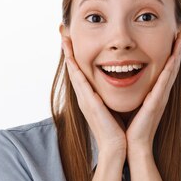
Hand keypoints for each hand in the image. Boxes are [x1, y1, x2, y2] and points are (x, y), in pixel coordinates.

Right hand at [61, 36, 126, 160]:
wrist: (117, 148)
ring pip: (73, 71)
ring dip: (68, 54)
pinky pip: (78, 80)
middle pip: (72, 68)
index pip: (80, 72)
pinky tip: (70, 55)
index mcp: (90, 97)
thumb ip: (111, 98)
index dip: (74, 56)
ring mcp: (84, 99)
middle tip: (62, 32)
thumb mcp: (113, 109)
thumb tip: (117, 88)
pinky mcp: (88, 102)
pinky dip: (73, 66)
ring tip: (63, 37)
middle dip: (67, 50)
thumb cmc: (118, 130)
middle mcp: (84, 96)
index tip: (71, 40)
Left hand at [125, 31, 180, 156]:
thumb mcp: (129, 102)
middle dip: (179, 45)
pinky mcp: (156, 102)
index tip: (175, 32)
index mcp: (154, 91)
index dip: (171, 49)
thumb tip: (120, 77)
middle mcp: (160, 91)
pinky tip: (175, 55)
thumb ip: (130, 90)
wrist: (129, 146)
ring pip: (172, 68)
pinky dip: (171, 67)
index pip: (164, 65)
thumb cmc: (127, 127)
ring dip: (179, 51)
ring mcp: (160, 96)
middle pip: (173, 63)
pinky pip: (165, 81)